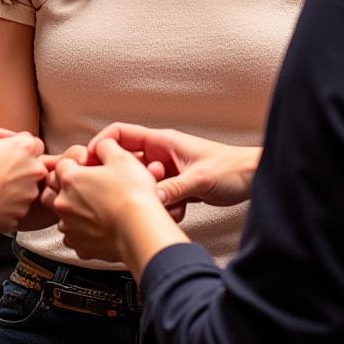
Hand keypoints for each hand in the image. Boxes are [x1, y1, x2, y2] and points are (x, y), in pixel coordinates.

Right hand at [0, 132, 46, 231]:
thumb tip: (11, 144)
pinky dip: (8, 206)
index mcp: (25, 148)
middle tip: (2, 172)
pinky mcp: (19, 215)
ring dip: (16, 189)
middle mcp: (32, 170)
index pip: (36, 144)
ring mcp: (28, 194)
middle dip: (23, 169)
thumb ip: (5, 142)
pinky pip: (16, 208)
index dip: (23, 148)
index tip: (12, 152)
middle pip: (36, 168)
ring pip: (27, 190)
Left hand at [50, 138, 185, 274]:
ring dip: (71, 210)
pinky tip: (98, 226)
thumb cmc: (132, 195)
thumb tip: (101, 145)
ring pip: (60, 215)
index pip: (60, 164)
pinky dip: (81, 231)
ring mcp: (70, 227)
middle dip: (64, 185)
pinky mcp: (80, 247)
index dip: (75, 163)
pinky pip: (73, 237)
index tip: (88, 166)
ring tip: (92, 207)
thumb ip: (105, 145)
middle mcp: (64, 203)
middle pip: (52, 189)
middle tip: (85, 185)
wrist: (141, 231)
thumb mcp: (121, 157)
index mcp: (70, 179)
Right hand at [87, 122, 259, 219]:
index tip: (89, 163)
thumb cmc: (231, 169)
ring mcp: (167, 171)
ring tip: (166, 204)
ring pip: (141, 184)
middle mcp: (161, 154)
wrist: (253, 179)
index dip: (101, 145)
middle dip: (126, 180)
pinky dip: (163, 206)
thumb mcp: (200, 179)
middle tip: (125, 195)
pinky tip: (179, 210)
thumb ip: (172, 189)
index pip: (121, 133)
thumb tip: (148, 200)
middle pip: (127, 163)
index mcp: (163, 141)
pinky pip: (157, 196)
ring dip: (149, 197)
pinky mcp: (175, 186)